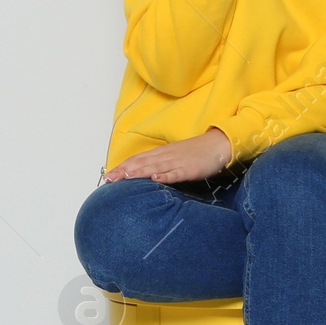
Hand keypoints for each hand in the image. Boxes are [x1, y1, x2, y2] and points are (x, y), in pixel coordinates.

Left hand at [104, 127, 231, 183]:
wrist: (217, 145)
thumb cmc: (195, 153)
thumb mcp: (174, 157)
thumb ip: (159, 165)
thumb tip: (144, 175)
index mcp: (160, 154)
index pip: (136, 160)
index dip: (121, 167)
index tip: (108, 176)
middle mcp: (165, 156)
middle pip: (141, 163)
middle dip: (123, 171)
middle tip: (108, 179)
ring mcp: (177, 162)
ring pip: (155, 167)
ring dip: (139, 172)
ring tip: (125, 177)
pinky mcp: (189, 169)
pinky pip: (176, 172)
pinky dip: (166, 176)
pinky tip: (156, 178)